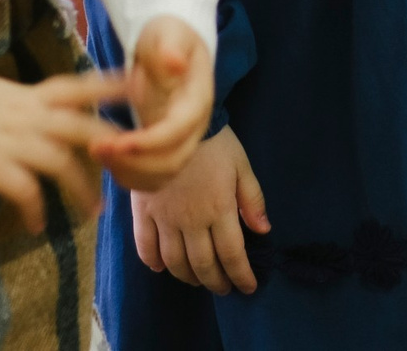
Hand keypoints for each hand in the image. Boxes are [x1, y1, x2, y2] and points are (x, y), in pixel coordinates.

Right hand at [0, 72, 117, 233]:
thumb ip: (21, 104)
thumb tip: (40, 110)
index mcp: (25, 95)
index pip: (77, 86)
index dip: (110, 88)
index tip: (138, 90)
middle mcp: (25, 114)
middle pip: (82, 127)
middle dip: (111, 148)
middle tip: (132, 169)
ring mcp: (9, 139)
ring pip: (62, 162)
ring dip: (81, 189)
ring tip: (91, 212)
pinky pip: (25, 191)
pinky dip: (36, 210)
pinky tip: (36, 225)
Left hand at [93, 17, 212, 192]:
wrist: (169, 46)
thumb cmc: (167, 35)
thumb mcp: (168, 31)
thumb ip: (171, 46)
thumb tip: (175, 63)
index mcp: (198, 100)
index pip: (179, 131)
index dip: (150, 142)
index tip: (117, 142)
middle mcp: (193, 128)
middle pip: (172, 161)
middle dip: (134, 162)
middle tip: (96, 148)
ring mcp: (180, 142)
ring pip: (161, 175)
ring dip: (128, 172)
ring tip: (95, 153)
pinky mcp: (164, 150)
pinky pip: (150, 177)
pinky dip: (128, 175)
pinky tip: (104, 158)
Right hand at [132, 125, 270, 293]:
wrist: (172, 118)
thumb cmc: (213, 141)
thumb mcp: (241, 164)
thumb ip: (252, 198)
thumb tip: (264, 230)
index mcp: (219, 208)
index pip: (232, 254)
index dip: (241, 275)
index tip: (248, 287)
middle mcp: (191, 219)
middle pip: (203, 264)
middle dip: (216, 282)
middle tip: (224, 288)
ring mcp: (164, 217)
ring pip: (175, 261)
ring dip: (188, 277)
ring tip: (198, 280)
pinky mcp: (142, 210)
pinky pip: (145, 245)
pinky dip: (153, 261)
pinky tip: (162, 267)